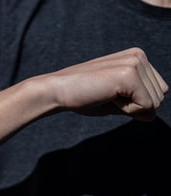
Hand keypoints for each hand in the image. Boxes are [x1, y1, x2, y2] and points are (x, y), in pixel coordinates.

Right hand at [44, 48, 167, 121]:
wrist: (57, 91)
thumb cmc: (82, 96)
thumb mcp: (115, 101)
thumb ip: (136, 106)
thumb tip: (153, 116)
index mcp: (137, 58)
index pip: (158, 91)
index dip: (135, 103)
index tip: (109, 95)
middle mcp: (139, 56)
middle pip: (160, 96)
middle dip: (135, 106)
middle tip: (107, 96)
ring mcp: (135, 63)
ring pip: (155, 102)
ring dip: (130, 108)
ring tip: (106, 95)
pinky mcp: (130, 75)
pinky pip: (146, 106)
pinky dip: (127, 110)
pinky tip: (107, 97)